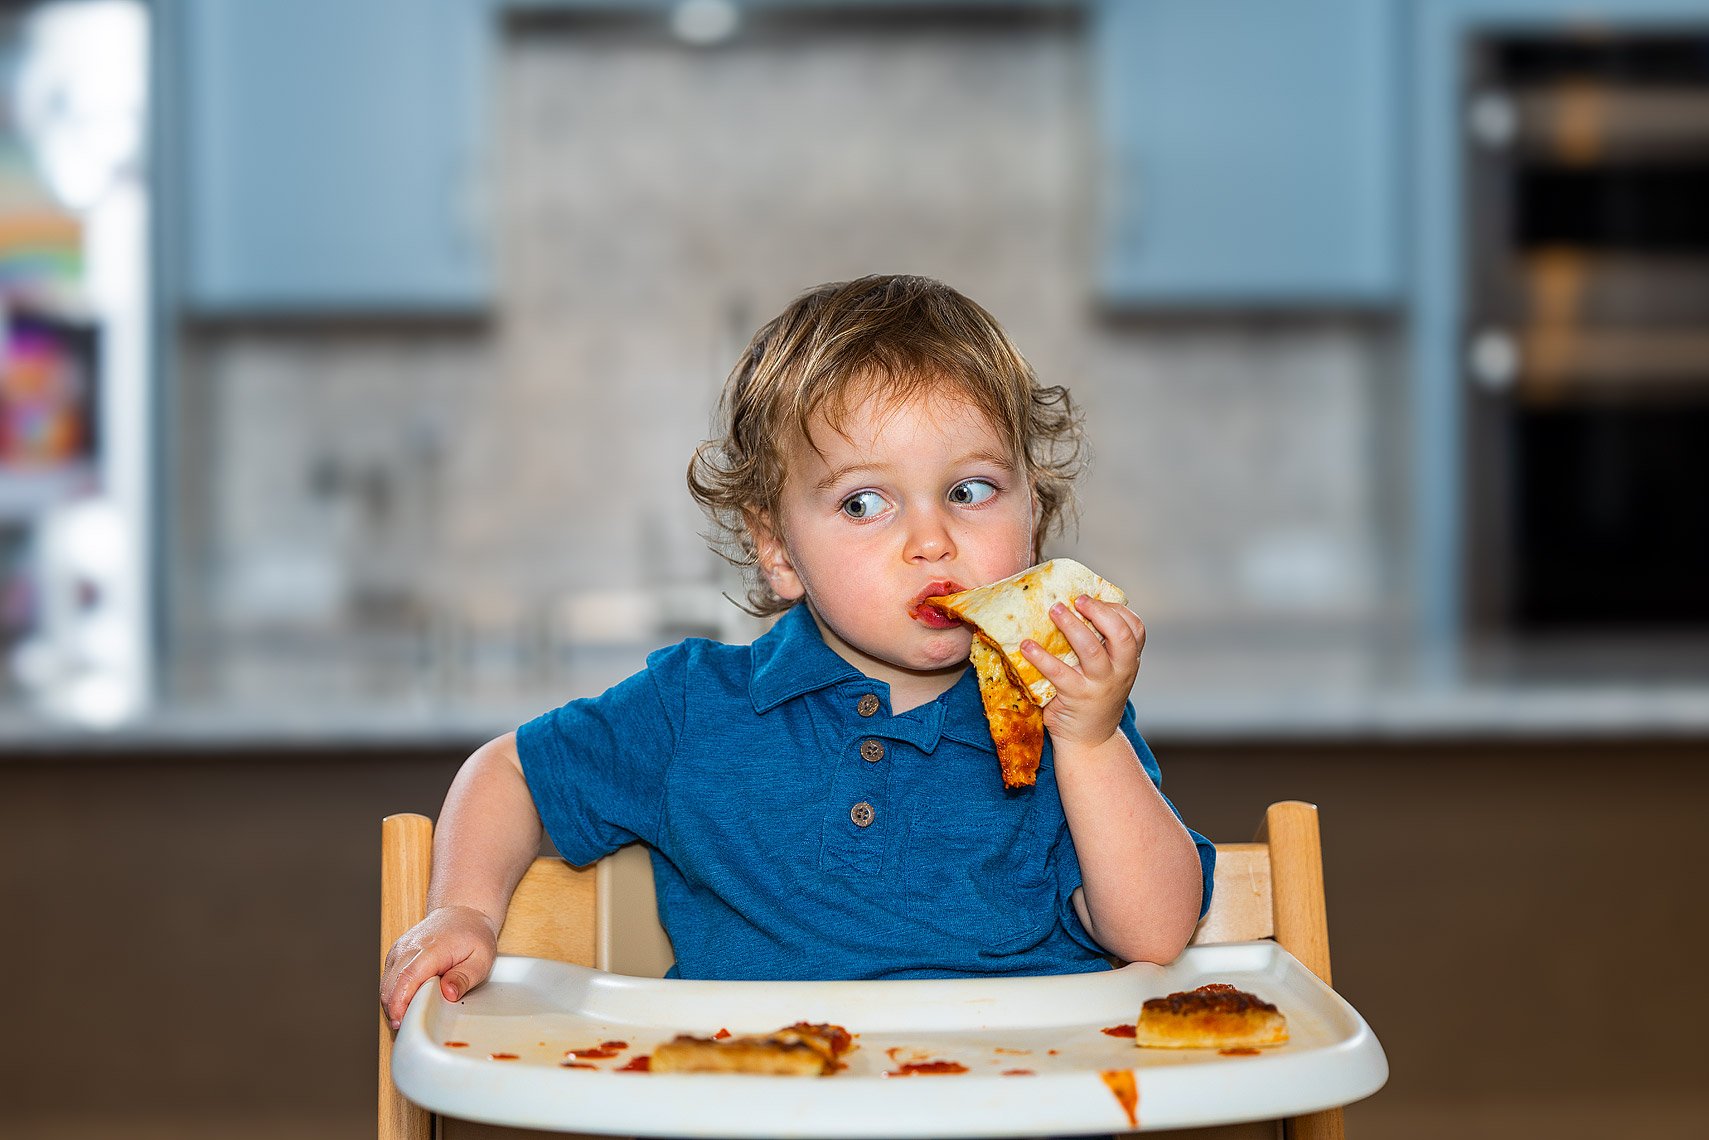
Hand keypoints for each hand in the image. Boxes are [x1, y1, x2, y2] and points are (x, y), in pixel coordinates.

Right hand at [379, 904, 499, 1029]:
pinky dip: (394, 995)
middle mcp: (409, 948)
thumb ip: (464, 977)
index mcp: (431, 948)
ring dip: (393, 1004)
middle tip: (410, 1028)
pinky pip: (388, 980)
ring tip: (412, 1018)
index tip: (402, 1023)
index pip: (407, 978)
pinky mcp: (396, 955)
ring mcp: (399, 950)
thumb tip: (448, 993)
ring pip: (386, 985)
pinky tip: (409, 1004)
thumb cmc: (473, 935)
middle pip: (390, 986)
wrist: (462, 912)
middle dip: (395, 1011)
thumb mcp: (481, 958)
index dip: (400, 1004)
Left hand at [1019, 595, 1144, 750]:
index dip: (1116, 609)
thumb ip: (1101, 647)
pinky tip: (1026, 646)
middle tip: (1076, 599)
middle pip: (1120, 634)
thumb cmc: (1094, 698)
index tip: (1094, 599)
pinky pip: (1058, 673)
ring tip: (1054, 610)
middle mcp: (1120, 672)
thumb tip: (1070, 607)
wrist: (1090, 742)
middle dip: (1099, 611)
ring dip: (1071, 626)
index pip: (1135, 628)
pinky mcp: (1076, 698)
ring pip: (1091, 650)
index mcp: (1129, 661)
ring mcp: (1099, 686)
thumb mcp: (1109, 673)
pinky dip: (1041, 657)